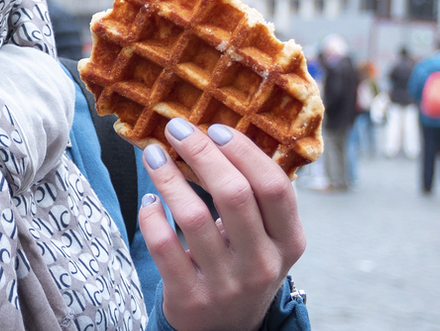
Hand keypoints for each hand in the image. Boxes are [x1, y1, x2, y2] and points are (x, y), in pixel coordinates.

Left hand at [139, 119, 304, 330]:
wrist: (225, 329)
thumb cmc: (244, 266)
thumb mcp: (267, 239)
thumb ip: (256, 197)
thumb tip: (216, 133)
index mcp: (290, 242)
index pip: (275, 187)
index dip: (244, 152)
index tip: (216, 128)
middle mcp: (262, 264)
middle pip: (235, 194)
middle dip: (201, 152)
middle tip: (177, 129)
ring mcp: (226, 284)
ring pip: (194, 216)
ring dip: (168, 177)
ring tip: (152, 155)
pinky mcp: (189, 298)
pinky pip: (164, 246)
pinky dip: (151, 215)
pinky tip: (149, 199)